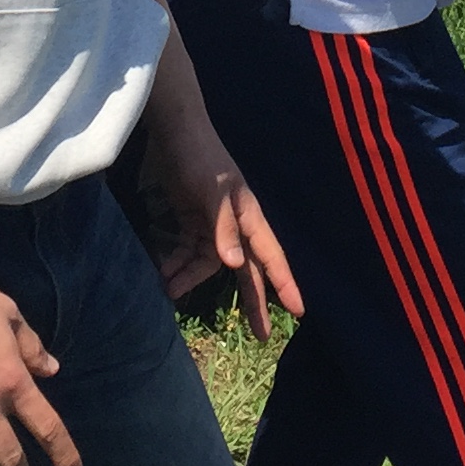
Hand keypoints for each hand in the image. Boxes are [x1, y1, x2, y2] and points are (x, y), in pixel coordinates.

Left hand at [141, 114, 304, 338]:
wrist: (174, 129)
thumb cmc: (199, 155)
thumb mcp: (212, 190)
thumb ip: (223, 226)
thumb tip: (236, 265)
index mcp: (249, 216)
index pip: (271, 255)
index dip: (284, 283)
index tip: (300, 311)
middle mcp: (235, 223)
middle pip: (247, 269)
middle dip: (253, 301)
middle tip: (260, 336)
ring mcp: (213, 221)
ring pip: (211, 263)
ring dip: (193, 278)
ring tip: (171, 292)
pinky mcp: (192, 217)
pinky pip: (190, 250)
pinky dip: (179, 263)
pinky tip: (164, 273)